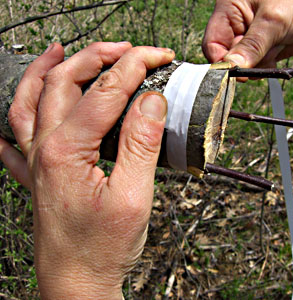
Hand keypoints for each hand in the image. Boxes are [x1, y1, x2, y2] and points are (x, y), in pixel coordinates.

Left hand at [0, 42, 173, 298]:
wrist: (75, 285)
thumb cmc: (101, 249)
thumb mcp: (134, 197)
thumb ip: (140, 143)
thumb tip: (151, 101)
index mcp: (67, 151)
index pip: (105, 91)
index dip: (134, 67)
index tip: (156, 57)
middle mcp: (44, 149)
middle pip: (63, 82)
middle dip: (97, 56)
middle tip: (125, 48)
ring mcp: (36, 160)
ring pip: (30, 99)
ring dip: (47, 69)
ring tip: (62, 51)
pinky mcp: (37, 174)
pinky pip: (16, 132)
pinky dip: (19, 108)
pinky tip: (25, 102)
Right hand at [202, 0, 292, 67]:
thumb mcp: (273, 22)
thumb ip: (251, 46)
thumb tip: (231, 67)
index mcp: (229, 7)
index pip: (212, 41)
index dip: (221, 59)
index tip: (233, 72)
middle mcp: (235, 23)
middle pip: (226, 55)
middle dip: (243, 62)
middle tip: (262, 59)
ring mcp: (246, 38)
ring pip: (241, 64)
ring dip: (257, 64)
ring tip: (275, 49)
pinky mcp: (258, 50)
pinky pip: (253, 67)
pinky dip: (264, 66)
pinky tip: (277, 54)